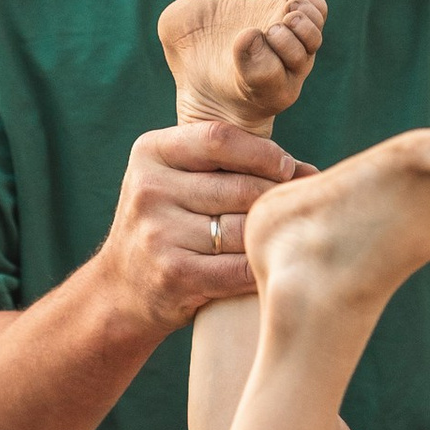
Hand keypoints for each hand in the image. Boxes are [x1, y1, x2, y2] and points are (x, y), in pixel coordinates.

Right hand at [100, 119, 308, 338]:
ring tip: (285, 238)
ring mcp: (158, 233)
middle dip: (276, 198)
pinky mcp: (174, 274)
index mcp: (151, 153)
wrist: (120, 290)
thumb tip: (308, 172)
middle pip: (240, 187)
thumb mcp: (177, 181)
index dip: (264, 153)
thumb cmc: (167, 226)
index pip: (219, 139)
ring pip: (243, 229)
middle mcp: (149, 189)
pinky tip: (270, 267)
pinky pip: (238, 268)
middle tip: (298, 210)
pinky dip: (261, 268)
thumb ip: (229, 166)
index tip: (288, 169)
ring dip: (270, 236)